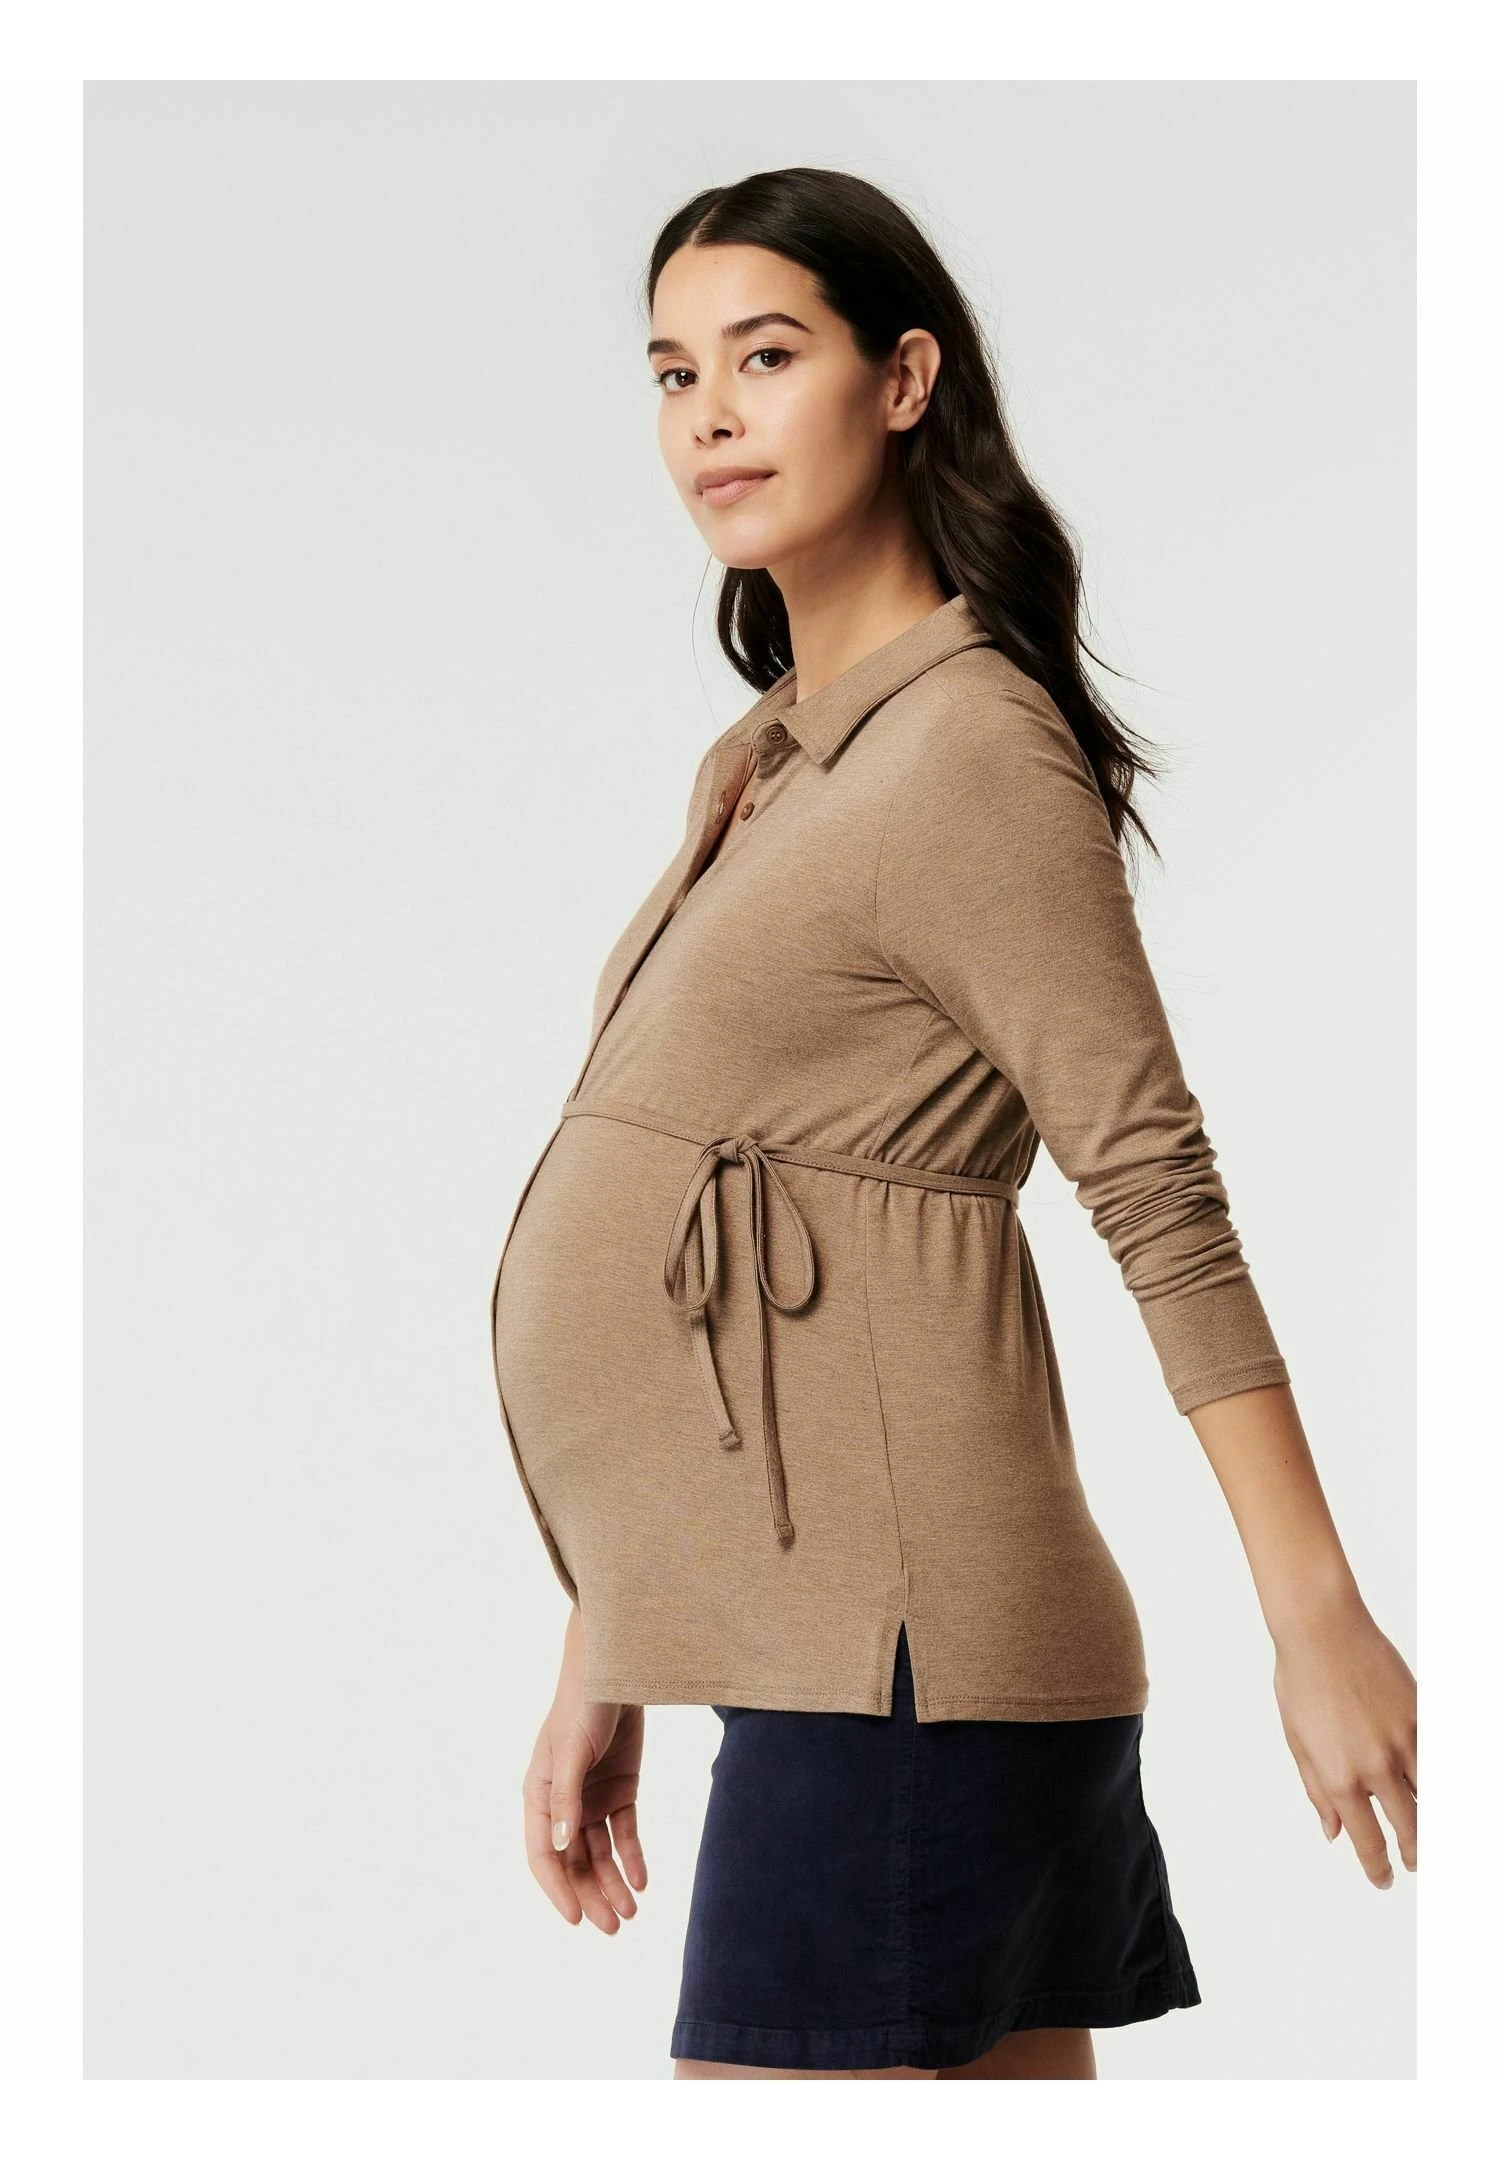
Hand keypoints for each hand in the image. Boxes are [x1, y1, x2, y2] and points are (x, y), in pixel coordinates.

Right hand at [521, 1609, 647, 1930]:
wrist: (617, 1670)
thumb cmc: (582, 1705)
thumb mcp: (571, 1752)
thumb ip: (566, 1798)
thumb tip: (559, 1847)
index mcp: (539, 1795)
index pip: (542, 1855)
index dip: (557, 1888)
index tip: (576, 1918)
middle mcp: (563, 1803)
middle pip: (574, 1861)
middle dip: (592, 1895)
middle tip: (613, 1928)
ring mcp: (592, 1797)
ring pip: (601, 1853)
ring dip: (613, 1883)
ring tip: (631, 1913)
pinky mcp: (621, 1789)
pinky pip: (625, 1833)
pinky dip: (633, 1858)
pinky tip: (643, 1881)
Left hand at [1272, 1595, 1416, 1888]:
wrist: (1322, 1629)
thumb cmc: (1301, 1679)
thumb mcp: (1298, 1741)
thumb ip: (1318, 1791)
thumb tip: (1334, 1832)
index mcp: (1340, 1777)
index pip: (1368, 1840)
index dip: (1377, 1867)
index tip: (1382, 1878)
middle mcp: (1376, 1766)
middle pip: (1411, 1829)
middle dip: (1414, 1854)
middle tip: (1414, 1863)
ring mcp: (1404, 1741)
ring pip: (1433, 1799)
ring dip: (1434, 1826)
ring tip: (1430, 1839)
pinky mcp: (1422, 1716)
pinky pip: (1439, 1760)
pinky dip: (1439, 1781)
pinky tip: (1434, 1792)